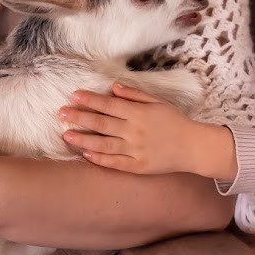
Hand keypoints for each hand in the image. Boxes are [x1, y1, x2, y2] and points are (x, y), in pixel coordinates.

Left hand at [59, 82, 216, 175]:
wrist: (194, 147)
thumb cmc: (175, 122)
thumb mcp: (158, 102)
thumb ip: (135, 95)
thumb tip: (114, 87)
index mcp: (139, 113)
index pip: (109, 104)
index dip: (90, 100)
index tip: (74, 95)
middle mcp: (134, 131)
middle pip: (101, 123)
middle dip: (79, 117)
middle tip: (60, 113)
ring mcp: (135, 150)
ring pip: (103, 144)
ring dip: (83, 140)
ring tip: (66, 135)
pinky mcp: (138, 166)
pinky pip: (115, 163)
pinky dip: (99, 159)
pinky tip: (85, 155)